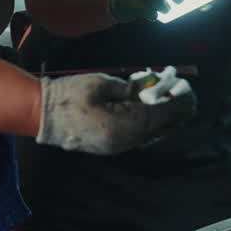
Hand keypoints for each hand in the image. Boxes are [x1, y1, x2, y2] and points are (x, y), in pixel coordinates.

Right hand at [35, 73, 196, 154]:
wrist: (43, 116)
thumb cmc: (70, 97)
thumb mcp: (102, 84)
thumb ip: (129, 88)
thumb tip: (147, 89)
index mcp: (126, 126)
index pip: (165, 115)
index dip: (180, 101)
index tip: (188, 88)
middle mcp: (128, 141)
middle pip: (164, 128)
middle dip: (175, 109)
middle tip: (179, 90)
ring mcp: (119, 147)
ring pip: (153, 134)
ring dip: (163, 116)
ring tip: (165, 96)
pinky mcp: (112, 146)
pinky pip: (140, 135)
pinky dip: (149, 121)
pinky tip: (147, 106)